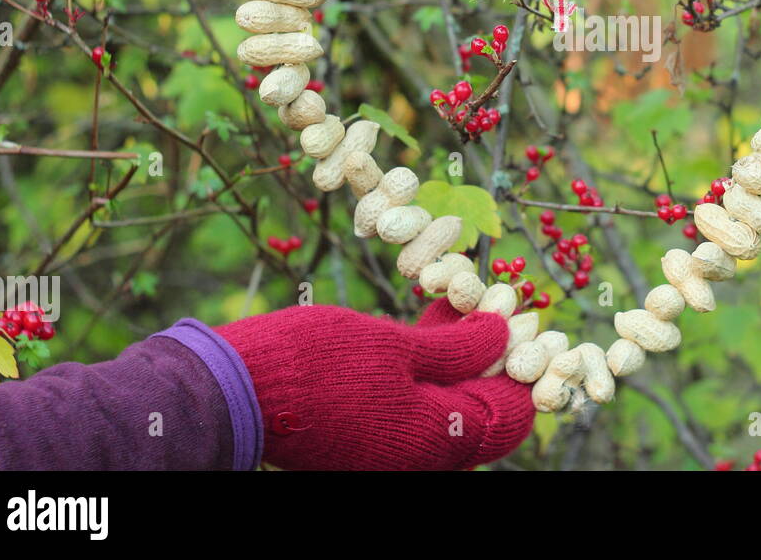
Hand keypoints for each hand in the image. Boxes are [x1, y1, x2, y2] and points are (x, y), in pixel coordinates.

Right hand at [217, 300, 533, 470]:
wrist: (233, 391)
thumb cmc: (318, 365)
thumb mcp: (398, 346)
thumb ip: (459, 349)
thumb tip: (504, 336)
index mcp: (436, 445)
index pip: (509, 414)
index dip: (524, 364)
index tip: (526, 318)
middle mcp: (418, 459)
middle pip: (480, 409)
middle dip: (493, 355)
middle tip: (498, 302)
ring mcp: (391, 450)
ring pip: (447, 402)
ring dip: (462, 355)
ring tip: (465, 300)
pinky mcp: (366, 435)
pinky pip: (415, 402)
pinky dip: (429, 365)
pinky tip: (432, 318)